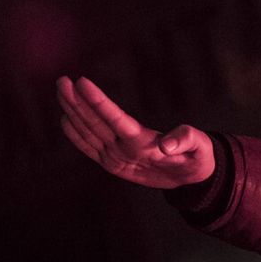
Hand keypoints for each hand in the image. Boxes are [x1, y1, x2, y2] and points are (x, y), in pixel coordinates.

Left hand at [56, 76, 214, 188]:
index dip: (98, 101)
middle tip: (62, 81)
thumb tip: (166, 145)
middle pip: (94, 124)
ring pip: (87, 133)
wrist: (190, 180)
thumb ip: (186, 140)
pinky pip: (87, 147)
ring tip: (61, 90)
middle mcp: (125, 152)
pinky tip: (65, 117)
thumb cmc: (196, 156)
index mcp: (144, 145)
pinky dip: (74, 133)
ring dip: (71, 111)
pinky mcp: (111, 164)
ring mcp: (115, 160)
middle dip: (76, 102)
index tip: (82, 82)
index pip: (116, 120)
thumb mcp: (200, 147)